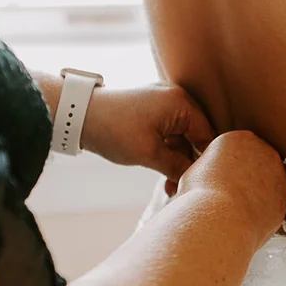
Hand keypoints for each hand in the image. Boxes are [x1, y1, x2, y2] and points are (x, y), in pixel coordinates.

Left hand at [80, 82, 213, 183]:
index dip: (205, 161)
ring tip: (170, 186)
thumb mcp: (149, 153)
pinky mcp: (150, 108)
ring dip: (177, 160)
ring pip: (181, 136)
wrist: (79, 114)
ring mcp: (162, 101)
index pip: (206, 135)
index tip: (199, 183)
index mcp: (180, 102)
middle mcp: (175, 97)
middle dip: (190, 163)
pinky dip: (167, 150)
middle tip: (183, 188)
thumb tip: (195, 177)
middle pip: (195, 135)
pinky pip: (168, 131)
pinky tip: (163, 173)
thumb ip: (177, 166)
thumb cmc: (114, 130)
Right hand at [175, 130, 285, 251]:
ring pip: (267, 183)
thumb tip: (211, 175)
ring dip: (257, 193)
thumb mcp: (197, 170)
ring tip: (236, 209)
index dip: (226, 167)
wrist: (219, 219)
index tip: (218, 180)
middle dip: (246, 177)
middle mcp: (264, 150)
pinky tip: (247, 219)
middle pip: (256, 162)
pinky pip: (273, 203)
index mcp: (239, 138)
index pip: (236, 148)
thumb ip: (212, 167)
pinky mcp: (285, 197)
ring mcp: (278, 173)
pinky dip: (263, 210)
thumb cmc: (200, 195)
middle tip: (229, 195)